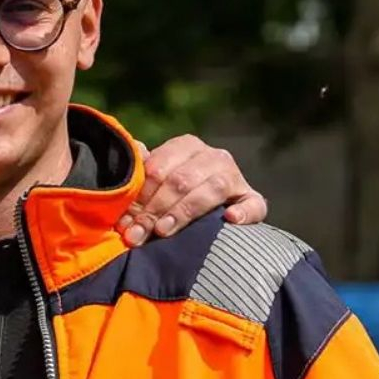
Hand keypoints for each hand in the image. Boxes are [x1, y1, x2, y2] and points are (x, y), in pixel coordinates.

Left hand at [122, 134, 268, 245]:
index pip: (159, 168)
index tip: (125, 220)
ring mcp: (235, 176)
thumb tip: (132, 150)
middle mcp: (213, 156)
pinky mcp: (253, 198)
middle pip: (181, 180)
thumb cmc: (171, 191)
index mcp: (186, 146)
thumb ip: (141, 170)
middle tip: (137, 233)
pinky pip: (253, 204)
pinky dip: (243, 212)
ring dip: (184, 211)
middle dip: (155, 209)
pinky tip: (229, 219)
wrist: (210, 204)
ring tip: (164, 230)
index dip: (140, 195)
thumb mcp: (156, 177)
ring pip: (211, 189)